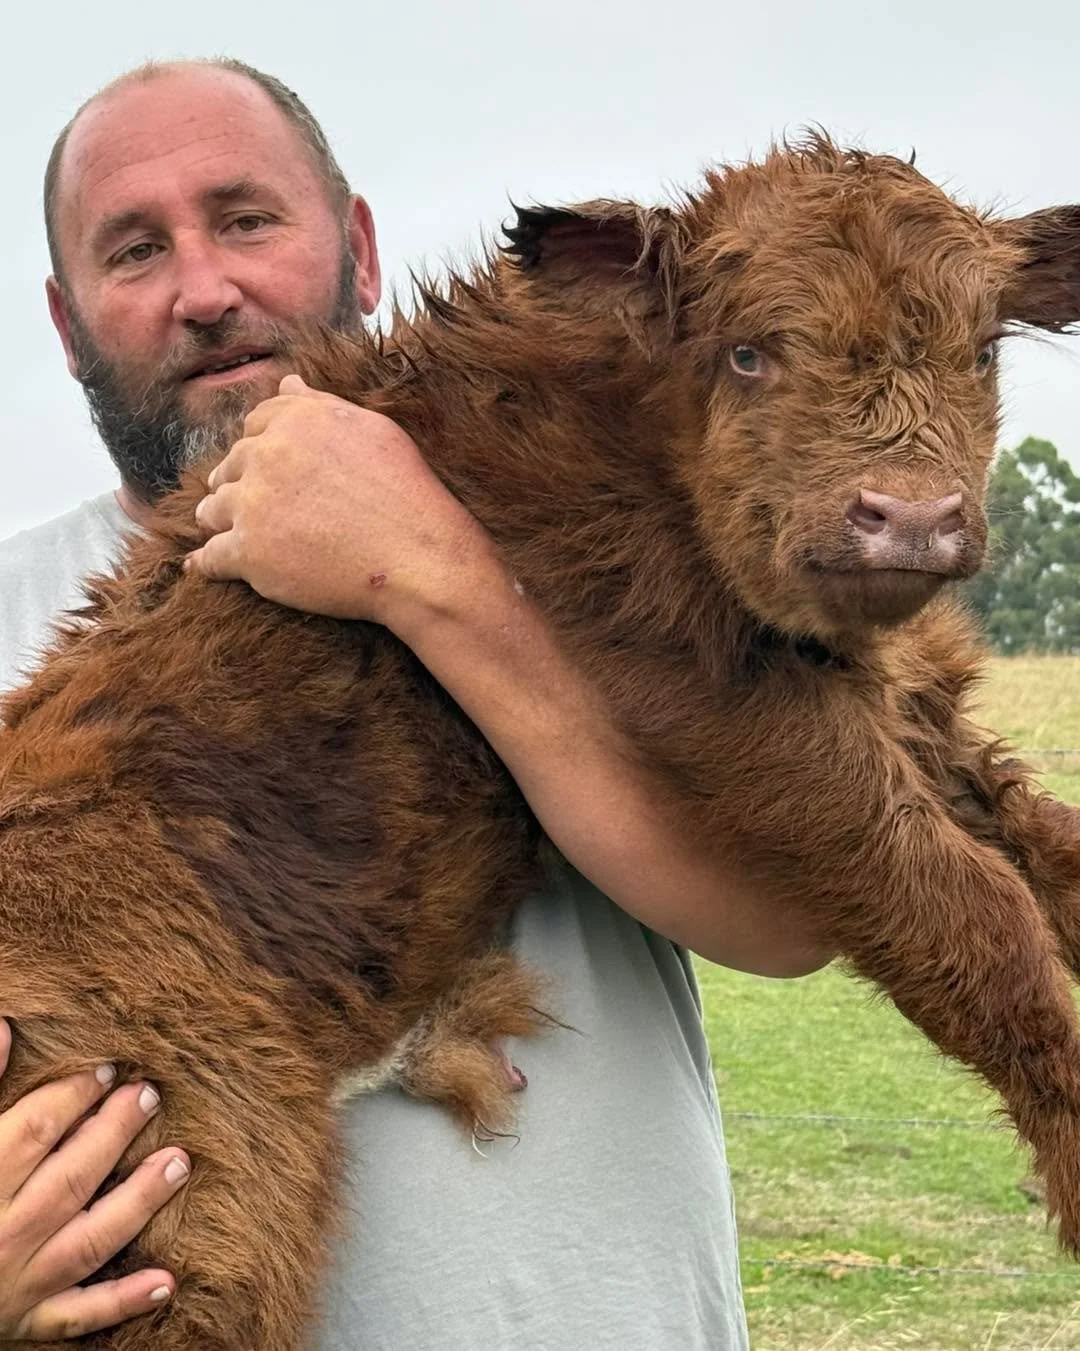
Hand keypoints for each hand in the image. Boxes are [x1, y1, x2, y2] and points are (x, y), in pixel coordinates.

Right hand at [0, 1019, 189, 1341]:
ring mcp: (17, 1283)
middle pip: (72, 1176)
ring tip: (180, 1163)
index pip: (37, 1129)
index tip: (109, 1070)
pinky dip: (123, 1301)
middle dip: (116, 1132)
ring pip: (89, 1240)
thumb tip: (4, 1030)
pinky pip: (79, 1314)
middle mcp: (2, 1234)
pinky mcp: (25, 1322)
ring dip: (139, 1202)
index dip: (75, 1094)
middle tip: (152, 1096)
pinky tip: (168, 1281)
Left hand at [184, 374, 494, 629]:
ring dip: (222, 520)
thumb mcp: (373, 431)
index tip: (271, 469)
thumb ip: (321, 406)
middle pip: (230, 466)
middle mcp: (267, 456)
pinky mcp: (249, 553)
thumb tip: (287, 382)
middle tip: (261, 507)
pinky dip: (208, 563)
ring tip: (241, 535)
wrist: (417, 558)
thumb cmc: (405, 494)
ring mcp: (254, 505)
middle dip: (240, 483)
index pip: (255, 425)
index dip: (260, 446)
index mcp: (296, 421)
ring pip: (212, 509)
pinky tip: (207, 566)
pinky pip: (210, 558)